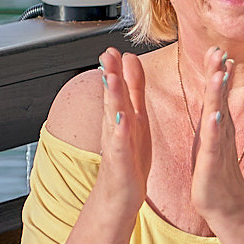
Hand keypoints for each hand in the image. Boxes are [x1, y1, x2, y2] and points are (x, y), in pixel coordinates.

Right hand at [95, 49, 151, 210]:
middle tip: (107, 54)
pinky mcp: (121, 162)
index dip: (117, 68)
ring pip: (114, 116)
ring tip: (111, 78)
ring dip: (112, 97)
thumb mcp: (135, 118)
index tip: (114, 48)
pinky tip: (122, 120)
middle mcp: (117, 126)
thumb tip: (130, 60)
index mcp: (124, 115)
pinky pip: (120, 145)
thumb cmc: (129, 157)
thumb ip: (134, 89)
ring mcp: (117, 143)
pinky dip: (120, 132)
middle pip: (112, 97)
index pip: (119, 87)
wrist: (120, 195)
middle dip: (110, 75)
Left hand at [189, 47, 243, 228]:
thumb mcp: (212, 135)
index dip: (217, 69)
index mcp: (216, 123)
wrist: (224, 204)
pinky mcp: (212, 164)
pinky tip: (214, 117)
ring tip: (219, 75)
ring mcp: (218, 146)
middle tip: (219, 50)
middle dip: (219, 73)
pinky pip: (213, 144)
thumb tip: (217, 90)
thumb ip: (215, 111)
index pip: (218, 92)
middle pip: (220, 97)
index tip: (216, 46)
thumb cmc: (214, 169)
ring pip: (218, 116)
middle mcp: (220, 131)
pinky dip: (213, 130)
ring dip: (218, 95)